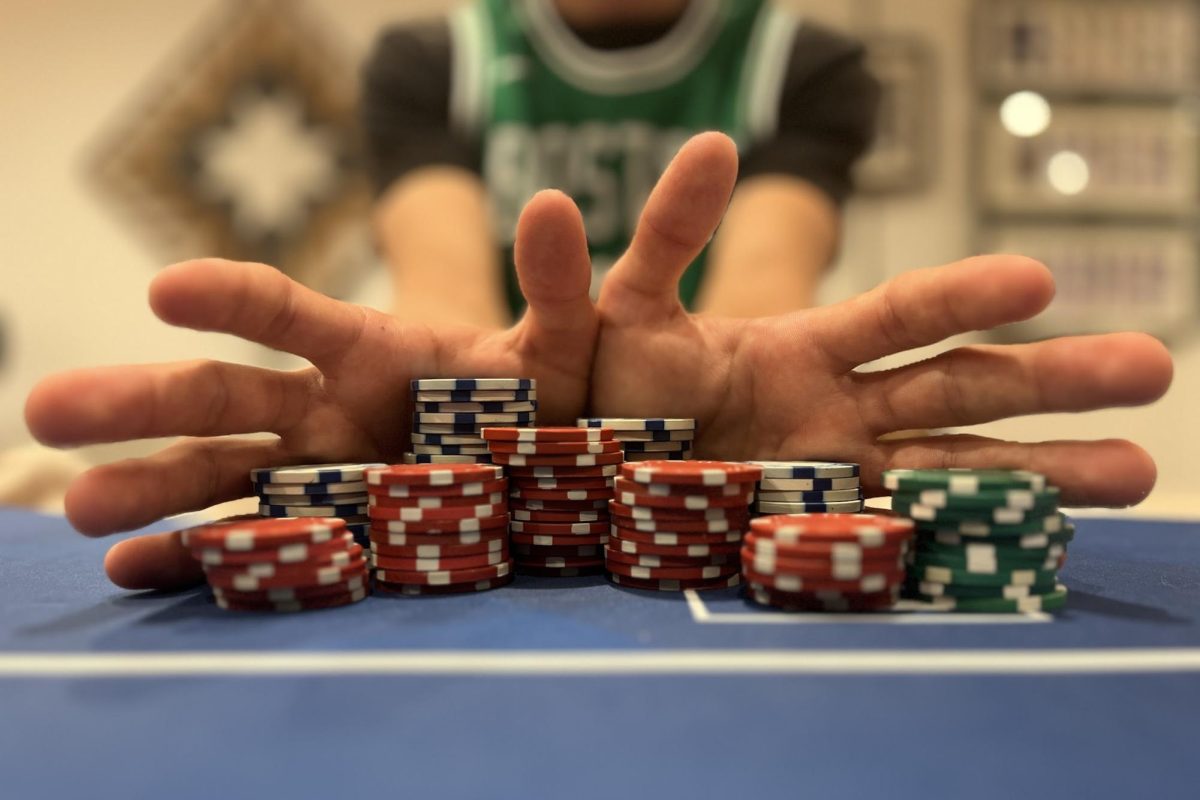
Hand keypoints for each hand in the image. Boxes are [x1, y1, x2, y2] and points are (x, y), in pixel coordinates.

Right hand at [24, 192, 598, 588]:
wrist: (532, 473)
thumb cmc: (532, 402)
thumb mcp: (554, 350)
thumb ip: (555, 288)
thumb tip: (558, 203)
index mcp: (367, 353)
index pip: (288, 314)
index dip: (231, 298)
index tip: (166, 289)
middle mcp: (320, 411)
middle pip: (220, 396)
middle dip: (140, 400)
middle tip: (48, 407)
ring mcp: (311, 478)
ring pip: (213, 473)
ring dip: (145, 486)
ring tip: (77, 507)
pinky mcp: (317, 536)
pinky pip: (246, 546)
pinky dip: (193, 558)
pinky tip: (132, 568)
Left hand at [579, 133, 1170, 505]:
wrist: (587, 474)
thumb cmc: (612, 387)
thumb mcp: (632, 308)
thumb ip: (670, 237)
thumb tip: (708, 144)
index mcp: (804, 350)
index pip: (899, 316)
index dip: (963, 296)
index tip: (1038, 280)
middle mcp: (841, 411)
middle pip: (961, 388)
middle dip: (1052, 379)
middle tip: (1152, 368)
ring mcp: (842, 478)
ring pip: (960, 466)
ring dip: (1046, 467)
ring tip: (1140, 471)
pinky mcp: (830, 538)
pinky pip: (915, 536)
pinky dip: (978, 538)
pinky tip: (1051, 541)